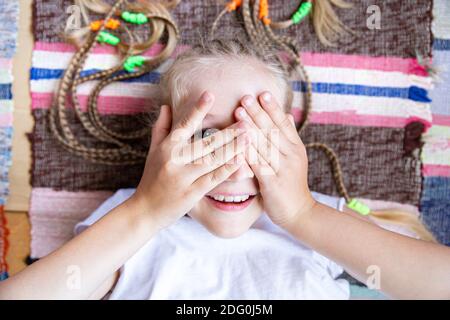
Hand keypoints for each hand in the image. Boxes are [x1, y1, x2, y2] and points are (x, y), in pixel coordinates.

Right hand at [130, 91, 250, 229]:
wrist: (144, 211)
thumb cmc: (151, 179)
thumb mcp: (152, 152)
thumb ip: (161, 128)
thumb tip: (165, 106)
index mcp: (166, 147)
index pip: (184, 125)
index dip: (197, 109)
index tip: (210, 94)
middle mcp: (174, 160)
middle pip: (205, 142)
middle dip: (228, 131)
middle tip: (247, 120)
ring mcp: (183, 177)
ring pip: (212, 160)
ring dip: (233, 148)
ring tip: (250, 138)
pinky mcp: (191, 193)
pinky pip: (213, 179)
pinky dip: (228, 169)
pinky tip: (241, 161)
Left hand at [235, 91, 315, 227]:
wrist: (299, 212)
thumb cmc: (292, 184)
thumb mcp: (296, 158)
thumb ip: (290, 137)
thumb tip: (288, 114)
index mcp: (296, 148)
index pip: (284, 124)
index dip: (273, 108)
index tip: (262, 94)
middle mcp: (291, 156)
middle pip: (273, 130)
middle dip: (258, 112)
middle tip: (245, 97)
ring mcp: (282, 169)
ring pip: (265, 144)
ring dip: (250, 126)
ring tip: (238, 112)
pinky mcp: (272, 182)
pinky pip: (258, 164)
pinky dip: (247, 151)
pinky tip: (237, 141)